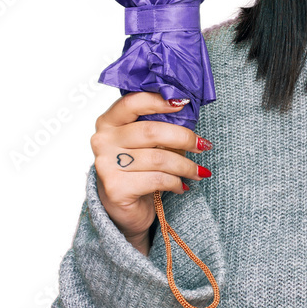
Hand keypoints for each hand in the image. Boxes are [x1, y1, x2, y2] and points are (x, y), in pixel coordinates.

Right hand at [90, 91, 210, 242]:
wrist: (122, 207)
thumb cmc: (137, 169)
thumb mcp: (146, 144)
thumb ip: (159, 126)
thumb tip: (188, 112)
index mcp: (109, 122)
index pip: (132, 102)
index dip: (159, 100)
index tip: (184, 103)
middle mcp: (103, 140)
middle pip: (151, 131)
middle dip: (184, 138)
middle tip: (203, 146)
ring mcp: (106, 164)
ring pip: (159, 158)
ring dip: (186, 166)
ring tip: (199, 172)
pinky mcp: (116, 187)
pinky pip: (157, 179)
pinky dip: (176, 183)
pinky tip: (182, 186)